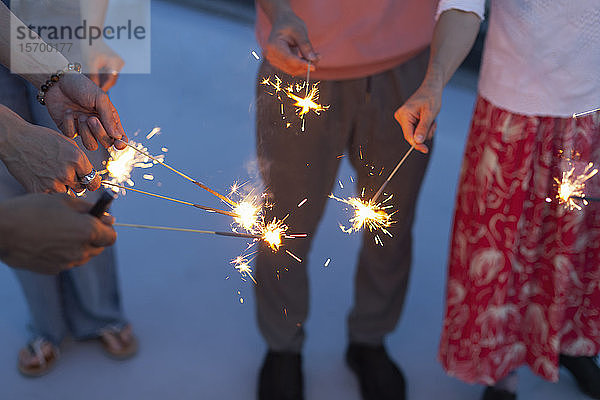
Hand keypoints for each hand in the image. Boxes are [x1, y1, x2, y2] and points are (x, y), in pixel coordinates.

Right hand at [0, 107, 100, 192]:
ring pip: (66, 193)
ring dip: (62, 187)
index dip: (90, 181)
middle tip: (63, 174)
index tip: (88, 182)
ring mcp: (53, 183)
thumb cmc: (40, 139)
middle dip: (75, 183)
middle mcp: (67, 172)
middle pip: (80, 188)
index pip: (93, 181)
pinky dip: (49, 191)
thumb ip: (81, 161)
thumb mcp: (67, 144)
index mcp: (77, 159)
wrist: (15, 140)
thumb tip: (90, 174)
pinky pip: (52, 196)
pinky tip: (43, 179)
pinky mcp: (40, 190)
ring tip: (51, 174)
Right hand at [0, 193, 116, 273]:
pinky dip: (64, 254)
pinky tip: (49, 242)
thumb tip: (107, 216)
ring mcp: (67, 262)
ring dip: (79, 246)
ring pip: (83, 256)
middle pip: (99, 248)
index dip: (107, 229)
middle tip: (78, 225)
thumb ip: (89, 209)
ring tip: (60, 232)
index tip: (99, 222)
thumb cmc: (32, 210)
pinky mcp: (53, 270)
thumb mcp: (63, 200)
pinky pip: (67, 262)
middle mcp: (81, 250)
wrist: (2, 230)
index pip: (111, 237)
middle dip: (94, 238)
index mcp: (87, 231)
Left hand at [44, 72, 127, 150]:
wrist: (59, 81)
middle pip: (106, 143)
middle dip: (100, 133)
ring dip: (86, 132)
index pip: (119, 137)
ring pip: (90, 145)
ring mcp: (83, 129)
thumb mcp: (100, 98)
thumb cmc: (82, 86)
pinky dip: (70, 123)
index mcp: (109, 119)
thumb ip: (109, 118)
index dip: (121, 143)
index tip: (119, 144)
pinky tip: (68, 111)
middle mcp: (98, 126)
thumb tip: (118, 136)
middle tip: (91, 119)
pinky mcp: (68, 129)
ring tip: (80, 116)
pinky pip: (72, 135)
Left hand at [83, 40, 124, 91]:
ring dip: (104, 81)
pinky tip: (97, 77)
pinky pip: (111, 74)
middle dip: (104, 84)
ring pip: (112, 77)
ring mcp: (120, 63)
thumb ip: (94, 76)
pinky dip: (105, 76)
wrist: (92, 38)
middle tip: (95, 91)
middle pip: (113, 79)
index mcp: (115, 62)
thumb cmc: (90, 48)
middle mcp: (120, 63)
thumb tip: (96, 88)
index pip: (112, 79)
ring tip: (94, 83)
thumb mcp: (90, 63)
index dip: (105, 87)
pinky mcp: (117, 63)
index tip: (98, 94)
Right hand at [265, 9, 318, 75]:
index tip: (314, 67)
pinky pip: (292, 69)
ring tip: (316, 56)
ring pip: (292, 70)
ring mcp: (274, 60)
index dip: (301, 64)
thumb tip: (313, 60)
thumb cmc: (291, 23)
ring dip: (305, 66)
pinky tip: (309, 58)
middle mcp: (271, 55)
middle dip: (305, 65)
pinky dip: (302, 66)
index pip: (288, 59)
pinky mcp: (279, 63)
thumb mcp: (300, 31)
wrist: (283, 22)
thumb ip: (305, 46)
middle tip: (318, 57)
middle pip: (290, 66)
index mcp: (273, 45)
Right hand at [394, 71, 442, 153]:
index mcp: (404, 114)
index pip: (408, 135)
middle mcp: (400, 117)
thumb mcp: (430, 114)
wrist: (431, 89)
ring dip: (426, 130)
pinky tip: (427, 119)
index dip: (417, 144)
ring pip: (415, 134)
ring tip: (431, 120)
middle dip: (424, 133)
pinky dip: (424, 128)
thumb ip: (423, 128)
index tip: (425, 150)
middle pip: (412, 135)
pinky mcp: (407, 119)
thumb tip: (417, 141)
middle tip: (433, 124)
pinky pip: (415, 130)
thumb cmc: (431, 98)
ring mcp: (403, 118)